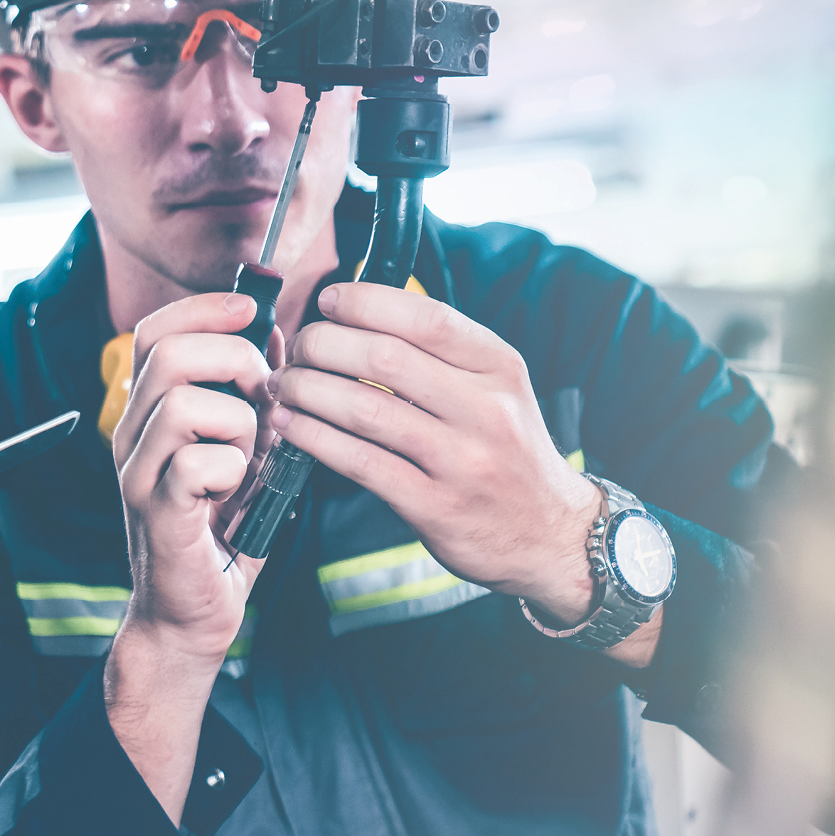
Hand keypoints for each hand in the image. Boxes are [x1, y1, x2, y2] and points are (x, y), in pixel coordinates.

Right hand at [98, 294, 271, 821]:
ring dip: (237, 422)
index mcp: (148, 415)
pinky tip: (239, 492)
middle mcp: (132, 437)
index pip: (154, 332)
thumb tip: (279, 337)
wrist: (192, 616)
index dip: (202, 309)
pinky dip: (233, 470)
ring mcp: (139, 476)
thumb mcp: (246, 452)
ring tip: (250, 456)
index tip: (249, 311)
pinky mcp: (159, 515)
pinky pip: (195, 464)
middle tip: (265, 397)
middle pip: (168, 355)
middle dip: (234, 363)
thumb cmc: (221, 532)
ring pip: (183, 403)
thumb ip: (256, 400)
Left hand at [272, 284, 601, 616]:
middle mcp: (486, 410)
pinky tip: (290, 425)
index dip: (365, 301)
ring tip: (283, 384)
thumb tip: (357, 311)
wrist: (551, 535)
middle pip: (384, 358)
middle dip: (323, 344)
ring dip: (307, 390)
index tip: (328, 300)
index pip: (426, 317)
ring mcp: (461, 461)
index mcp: (499, 368)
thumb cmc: (505, 449)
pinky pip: (358, 462)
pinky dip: (312, 437)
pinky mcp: (434, 506)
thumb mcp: (497, 389)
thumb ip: (440, 352)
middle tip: (298, 349)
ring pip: (364, 409)